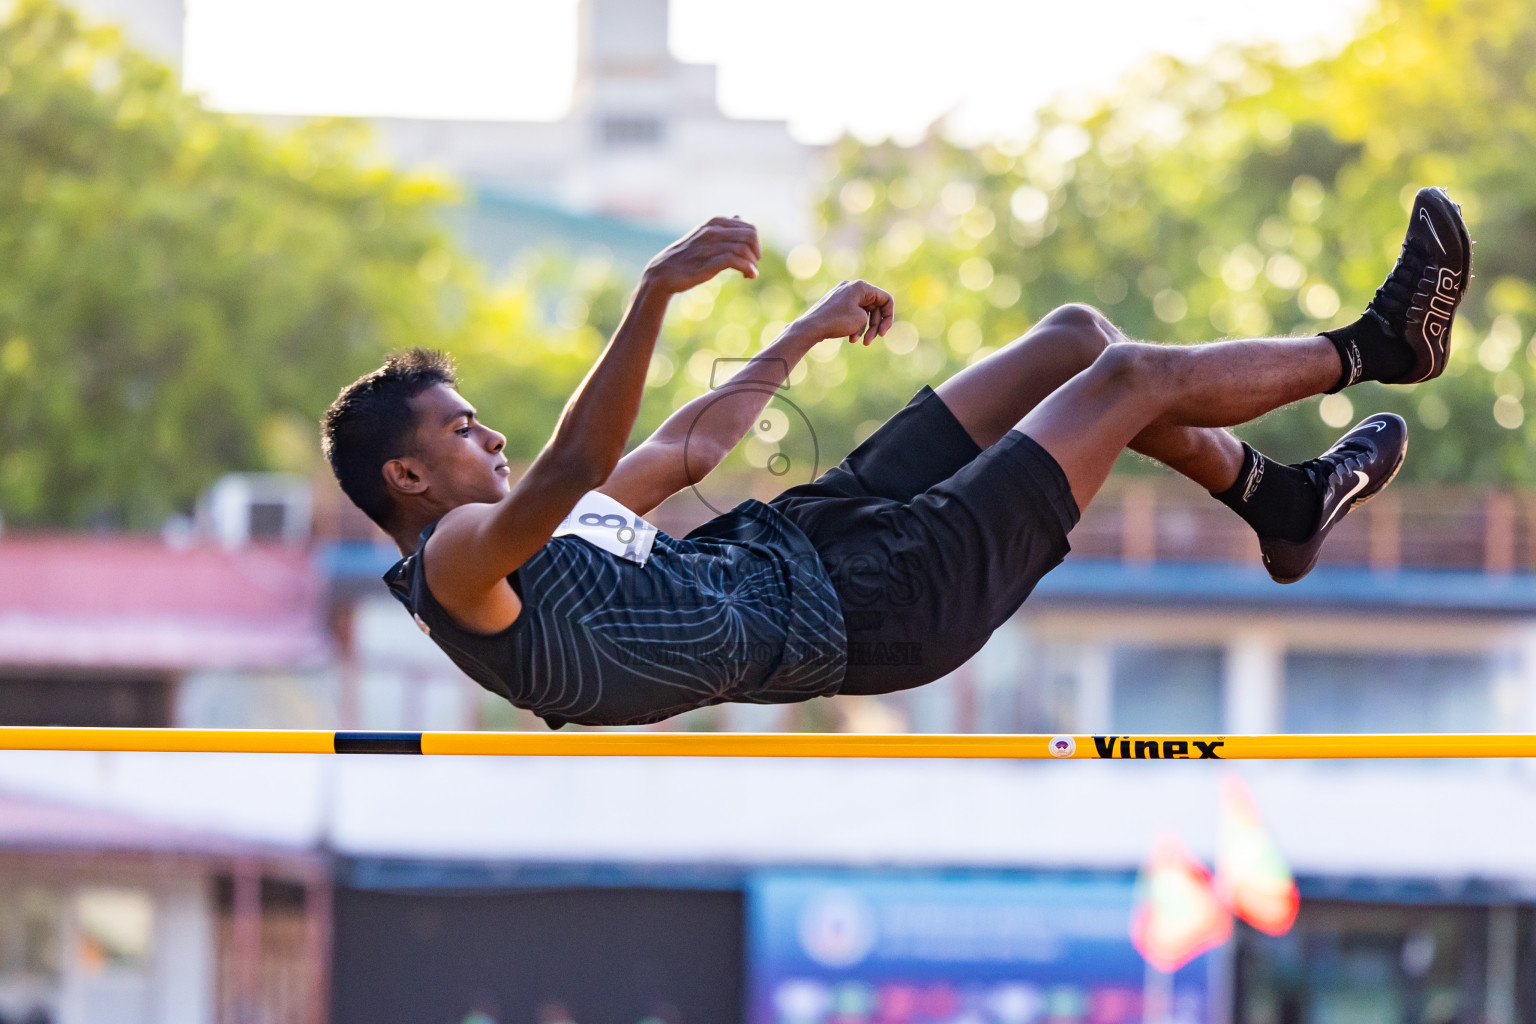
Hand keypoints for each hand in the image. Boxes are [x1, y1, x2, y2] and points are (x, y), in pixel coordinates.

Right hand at [642, 216, 760, 293]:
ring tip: (750, 274)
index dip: (755, 242)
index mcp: (714, 223)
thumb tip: (739, 216)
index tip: (752, 256)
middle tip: (753, 263)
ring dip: (752, 263)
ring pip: (743, 248)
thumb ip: (723, 227)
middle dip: (756, 251)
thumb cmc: (685, 256)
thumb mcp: (704, 236)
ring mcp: (709, 246)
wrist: (662, 273)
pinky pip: (734, 261)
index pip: (748, 227)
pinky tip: (748, 276)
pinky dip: (747, 269)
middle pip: (750, 235)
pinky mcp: (707, 262)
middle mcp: (712, 231)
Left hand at [792, 279, 894, 345]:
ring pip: (863, 312)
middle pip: (875, 307)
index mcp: (861, 286)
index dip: (888, 317)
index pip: (886, 299)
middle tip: (870, 340)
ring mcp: (843, 294)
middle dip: (874, 326)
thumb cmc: (836, 322)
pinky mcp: (837, 304)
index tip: (883, 333)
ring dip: (864, 329)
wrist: (810, 327)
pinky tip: (850, 338)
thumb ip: (872, 314)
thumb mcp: (861, 319)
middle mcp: (852, 287)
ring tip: (858, 342)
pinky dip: (854, 326)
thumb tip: (867, 313)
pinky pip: (853, 314)